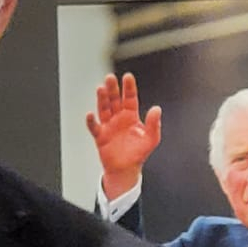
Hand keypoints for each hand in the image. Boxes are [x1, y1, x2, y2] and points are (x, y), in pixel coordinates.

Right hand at [84, 72, 161, 199]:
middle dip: (112, 89)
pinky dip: (91, 121)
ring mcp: (108, 126)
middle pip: (114, 100)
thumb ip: (154, 124)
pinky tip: (90, 114)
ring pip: (103, 109)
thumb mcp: (152, 139)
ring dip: (102, 99)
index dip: (129, 88)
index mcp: (131, 115)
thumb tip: (156, 109)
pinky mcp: (100, 136)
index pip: (130, 98)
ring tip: (100, 89)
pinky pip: (94, 127)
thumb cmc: (139, 153)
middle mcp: (118, 117)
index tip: (127, 77)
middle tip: (110, 78)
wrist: (126, 170)